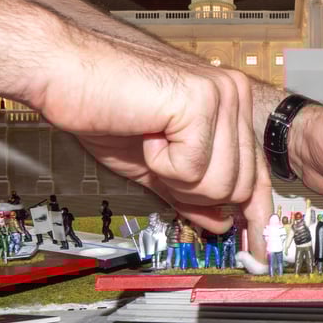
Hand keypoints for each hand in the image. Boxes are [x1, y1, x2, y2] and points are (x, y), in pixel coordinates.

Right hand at [36, 29, 267, 254]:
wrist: (65, 75)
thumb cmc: (106, 110)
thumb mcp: (158, 165)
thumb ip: (193, 192)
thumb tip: (223, 223)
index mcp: (230, 104)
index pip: (256, 171)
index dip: (254, 212)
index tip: (257, 246)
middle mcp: (235, 94)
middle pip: (241, 186)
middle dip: (194, 191)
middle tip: (161, 161)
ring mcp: (222, 95)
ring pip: (222, 183)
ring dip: (175, 177)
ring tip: (152, 141)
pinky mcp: (201, 102)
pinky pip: (193, 169)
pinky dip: (159, 163)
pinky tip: (146, 133)